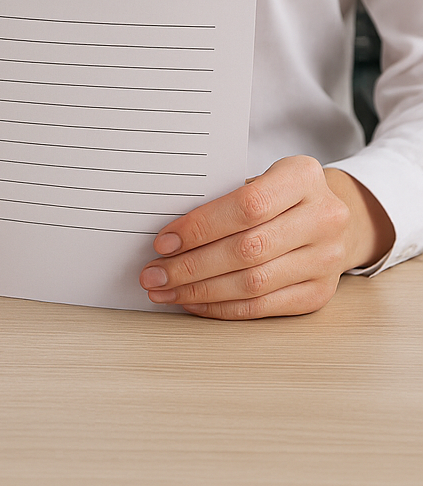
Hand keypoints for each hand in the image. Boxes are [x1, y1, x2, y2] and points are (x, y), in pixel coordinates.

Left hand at [140, 155, 395, 319]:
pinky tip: (194, 301)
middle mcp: (324, 218)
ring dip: (200, 291)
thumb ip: (219, 199)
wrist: (332, 217)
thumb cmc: (278, 197)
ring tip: (166, 290)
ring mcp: (327, 258)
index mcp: (303, 177)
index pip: (246, 207)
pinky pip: (264, 306)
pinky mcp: (321, 291)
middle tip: (154, 274)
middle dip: (191, 266)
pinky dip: (222, 307)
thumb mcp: (256, 181)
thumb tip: (166, 235)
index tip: (163, 242)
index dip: (200, 227)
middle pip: (247, 250)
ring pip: (253, 283)